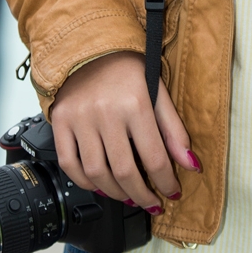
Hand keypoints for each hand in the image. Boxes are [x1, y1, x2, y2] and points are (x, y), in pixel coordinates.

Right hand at [51, 51, 201, 215]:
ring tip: (129, 196)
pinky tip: (100, 185)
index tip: (173, 193)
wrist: (90, 48)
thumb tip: (191, 165)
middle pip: (124, 171)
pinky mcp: (60, 121)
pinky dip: (85, 182)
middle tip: (152, 204)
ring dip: (115, 193)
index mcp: (135, 103)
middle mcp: (105, 112)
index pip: (154, 158)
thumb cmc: (127, 70)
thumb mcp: (158, 92)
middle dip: (142, 195)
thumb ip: (174, 131)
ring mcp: (79, 118)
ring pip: (96, 173)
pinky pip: (69, 164)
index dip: (166, 182)